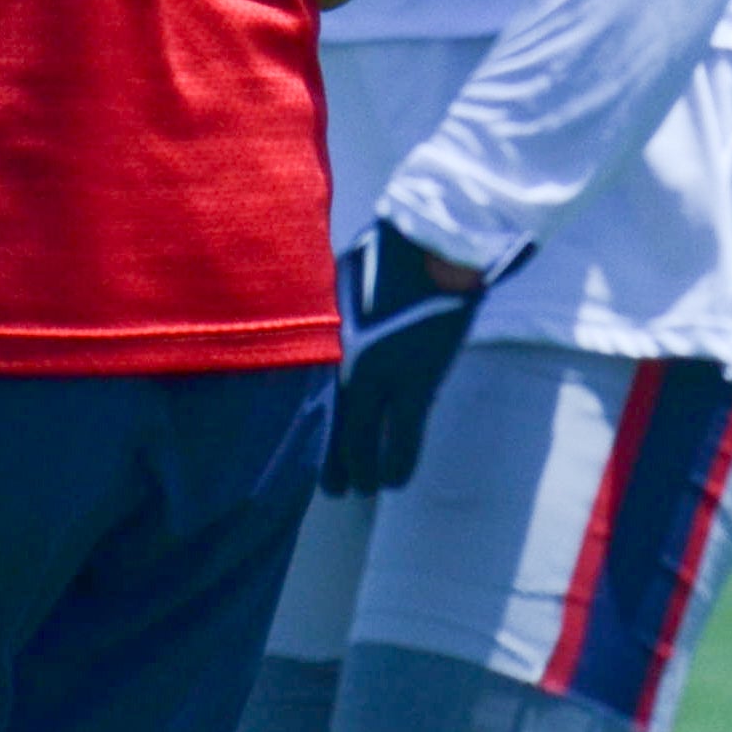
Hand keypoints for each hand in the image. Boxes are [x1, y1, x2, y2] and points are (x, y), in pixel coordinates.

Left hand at [323, 219, 493, 496]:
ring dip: (366, 474)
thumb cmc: (380, 255)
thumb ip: (321, 324)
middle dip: (330, 467)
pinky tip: (396, 479)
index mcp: (320, 339)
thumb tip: (307, 352)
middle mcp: (341, 364)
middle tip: (335, 487)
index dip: (305, 437)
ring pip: (363, 448)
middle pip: (327, 433)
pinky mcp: (417, 383)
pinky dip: (399, 465)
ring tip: (367, 487)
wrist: (429, 243)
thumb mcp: (333, 284)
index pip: (304, 405)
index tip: (302, 457)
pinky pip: (403, 441)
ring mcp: (379, 377)